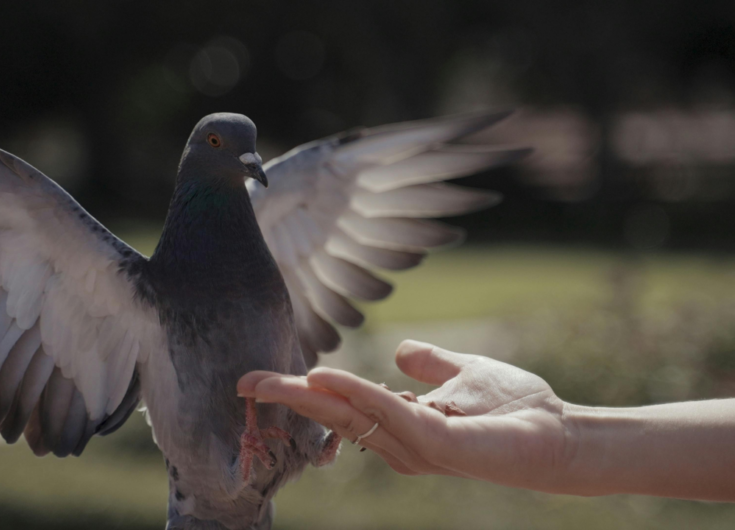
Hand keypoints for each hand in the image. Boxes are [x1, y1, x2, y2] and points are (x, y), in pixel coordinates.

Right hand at [238, 340, 575, 491]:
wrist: (561, 432)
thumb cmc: (516, 407)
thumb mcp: (461, 372)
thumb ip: (429, 365)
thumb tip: (402, 351)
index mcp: (400, 425)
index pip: (342, 407)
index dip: (304, 392)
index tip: (262, 378)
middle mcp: (400, 442)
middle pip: (334, 417)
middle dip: (289, 400)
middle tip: (245, 382)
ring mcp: (416, 447)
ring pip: (351, 418)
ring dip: (310, 398)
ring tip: (270, 381)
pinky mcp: (437, 445)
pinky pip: (387, 415)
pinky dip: (354, 395)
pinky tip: (325, 378)